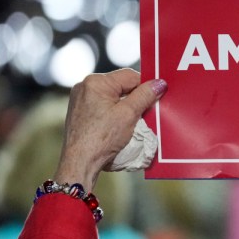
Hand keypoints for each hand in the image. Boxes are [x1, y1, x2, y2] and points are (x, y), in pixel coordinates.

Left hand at [55, 70, 165, 190]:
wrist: (79, 162)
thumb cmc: (101, 139)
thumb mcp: (128, 115)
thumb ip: (145, 96)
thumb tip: (159, 83)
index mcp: (95, 82)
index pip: (130, 76)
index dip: (145, 87)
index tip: (157, 98)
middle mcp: (85, 86)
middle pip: (120, 85)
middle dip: (135, 98)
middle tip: (145, 112)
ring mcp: (80, 99)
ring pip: (112, 96)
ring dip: (125, 106)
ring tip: (132, 121)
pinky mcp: (79, 112)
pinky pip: (103, 105)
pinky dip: (114, 112)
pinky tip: (118, 125)